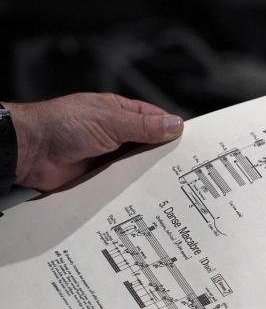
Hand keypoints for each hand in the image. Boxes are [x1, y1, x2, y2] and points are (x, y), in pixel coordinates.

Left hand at [4, 92, 183, 190]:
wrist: (30, 151)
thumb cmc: (63, 125)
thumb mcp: (110, 120)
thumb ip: (144, 126)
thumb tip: (176, 124)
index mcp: (119, 114)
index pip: (155, 121)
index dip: (173, 131)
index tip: (192, 144)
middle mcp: (115, 135)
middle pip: (149, 146)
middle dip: (164, 156)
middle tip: (188, 168)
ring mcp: (107, 157)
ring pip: (137, 167)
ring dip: (148, 174)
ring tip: (172, 185)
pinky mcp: (100, 178)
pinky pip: (122, 183)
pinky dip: (133, 188)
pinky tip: (148, 194)